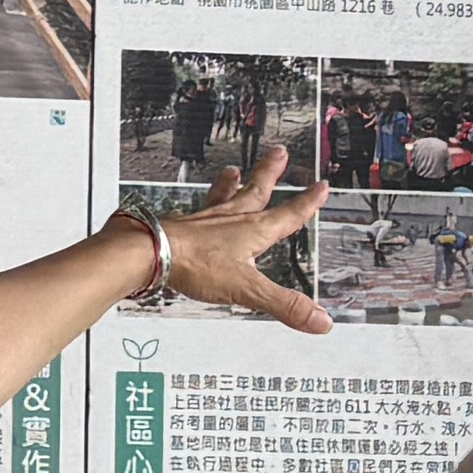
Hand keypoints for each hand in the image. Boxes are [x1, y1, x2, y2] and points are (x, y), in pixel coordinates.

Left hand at [155, 146, 329, 326]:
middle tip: (279, 153)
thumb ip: (284, 304)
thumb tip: (320, 320)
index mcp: (253, 230)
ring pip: (225, 194)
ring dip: (233, 182)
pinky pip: (196, 210)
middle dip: (270, 172)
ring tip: (234, 170)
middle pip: (256, 190)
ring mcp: (206, 219)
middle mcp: (231, 218)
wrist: (151, 251)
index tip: (320, 186)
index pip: (288, 214)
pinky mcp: (184, 225)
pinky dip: (199, 205)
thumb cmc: (197, 264)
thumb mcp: (248, 289)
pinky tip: (194, 207)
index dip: (307, 202)